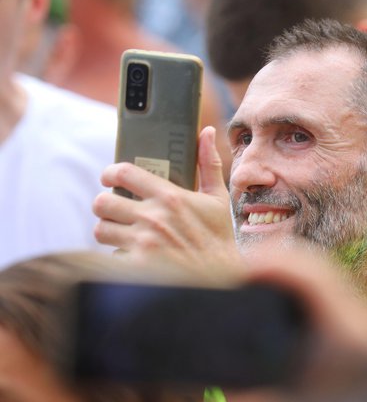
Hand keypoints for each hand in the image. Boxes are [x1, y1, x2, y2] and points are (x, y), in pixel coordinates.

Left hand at [93, 127, 243, 273]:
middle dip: (106, 206)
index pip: (124, 172)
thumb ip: (207, 163)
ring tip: (124, 233)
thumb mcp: (217, 198)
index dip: (110, 173)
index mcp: (170, 196)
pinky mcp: (137, 266)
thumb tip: (207, 132)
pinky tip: (137, 257)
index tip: (109, 178)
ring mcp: (143, 243)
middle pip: (102, 202)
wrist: (221, 277)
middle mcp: (153, 218)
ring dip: (109, 231)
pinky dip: (120, 257)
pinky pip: (111, 256)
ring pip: (101, 229)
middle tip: (116, 210)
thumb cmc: (218, 236)